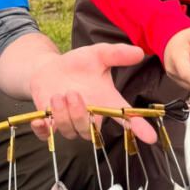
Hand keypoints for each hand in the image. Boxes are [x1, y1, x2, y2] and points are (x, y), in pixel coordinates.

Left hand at [28, 42, 156, 144]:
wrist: (50, 68)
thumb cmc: (78, 64)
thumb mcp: (97, 55)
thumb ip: (116, 54)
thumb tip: (139, 52)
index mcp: (106, 102)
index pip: (126, 118)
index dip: (139, 128)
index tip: (150, 137)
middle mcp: (90, 116)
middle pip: (91, 132)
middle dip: (81, 115)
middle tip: (73, 93)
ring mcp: (70, 122)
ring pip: (70, 132)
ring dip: (63, 115)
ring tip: (58, 95)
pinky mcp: (50, 123)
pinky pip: (47, 136)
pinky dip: (43, 130)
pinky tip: (39, 119)